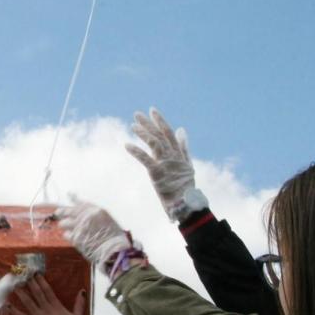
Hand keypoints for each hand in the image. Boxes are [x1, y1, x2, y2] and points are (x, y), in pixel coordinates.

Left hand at [8, 275, 85, 314]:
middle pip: (37, 293)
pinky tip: (7, 305)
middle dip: (30, 283)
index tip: (35, 273)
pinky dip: (14, 311)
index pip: (47, 290)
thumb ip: (79, 303)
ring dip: (21, 293)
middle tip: (23, 275)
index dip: (41, 281)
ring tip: (14, 285)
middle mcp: (46, 309)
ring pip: (28, 302)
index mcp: (56, 306)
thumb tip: (82, 291)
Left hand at [57, 200, 131, 274]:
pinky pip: (66, 234)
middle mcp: (86, 217)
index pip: (80, 202)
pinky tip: (76, 238)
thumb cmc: (113, 237)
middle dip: (62, 213)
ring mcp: (80, 227)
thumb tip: (82, 210)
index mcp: (96, 211)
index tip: (69, 194)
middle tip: (59, 214)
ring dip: (65, 226)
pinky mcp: (76, 238)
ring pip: (63, 223)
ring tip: (70, 229)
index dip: (73, 198)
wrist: (114, 251)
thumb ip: (93, 213)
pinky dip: (69, 236)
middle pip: (66, 211)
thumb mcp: (106, 219)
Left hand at [125, 107, 207, 221]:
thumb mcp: (187, 164)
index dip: (160, 121)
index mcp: (177, 154)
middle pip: (160, 135)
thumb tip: (181, 129)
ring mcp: (165, 164)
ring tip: (133, 125)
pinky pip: (145, 159)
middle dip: (149, 123)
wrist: (185, 204)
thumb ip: (184, 147)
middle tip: (137, 113)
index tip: (152, 110)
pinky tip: (127, 145)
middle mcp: (172, 156)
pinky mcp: (157, 173)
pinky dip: (136, 151)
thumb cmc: (184, 186)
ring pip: (154, 144)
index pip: (168, 133)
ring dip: (143, 133)